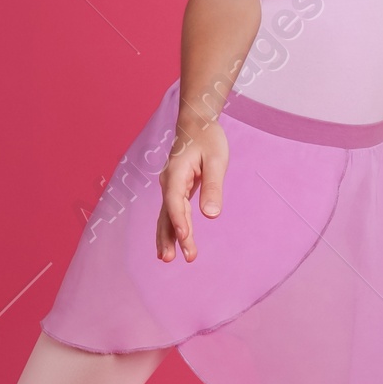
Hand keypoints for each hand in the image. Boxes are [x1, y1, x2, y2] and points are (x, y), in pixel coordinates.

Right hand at [156, 121, 228, 261]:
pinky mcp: (176, 191)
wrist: (196, 124)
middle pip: (167, 214)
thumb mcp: (216, 160)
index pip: (175, 201)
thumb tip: (212, 215)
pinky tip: (172, 245)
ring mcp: (170, 188)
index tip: (186, 238)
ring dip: (167, 237)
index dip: (179, 221)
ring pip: (166, 216)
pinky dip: (171, 229)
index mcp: (176, 173)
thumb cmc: (208, 139)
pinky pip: (171, 213)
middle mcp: (168, 182)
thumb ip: (212, 186)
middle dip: (169, 237)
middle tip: (173, 259)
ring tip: (167, 259)